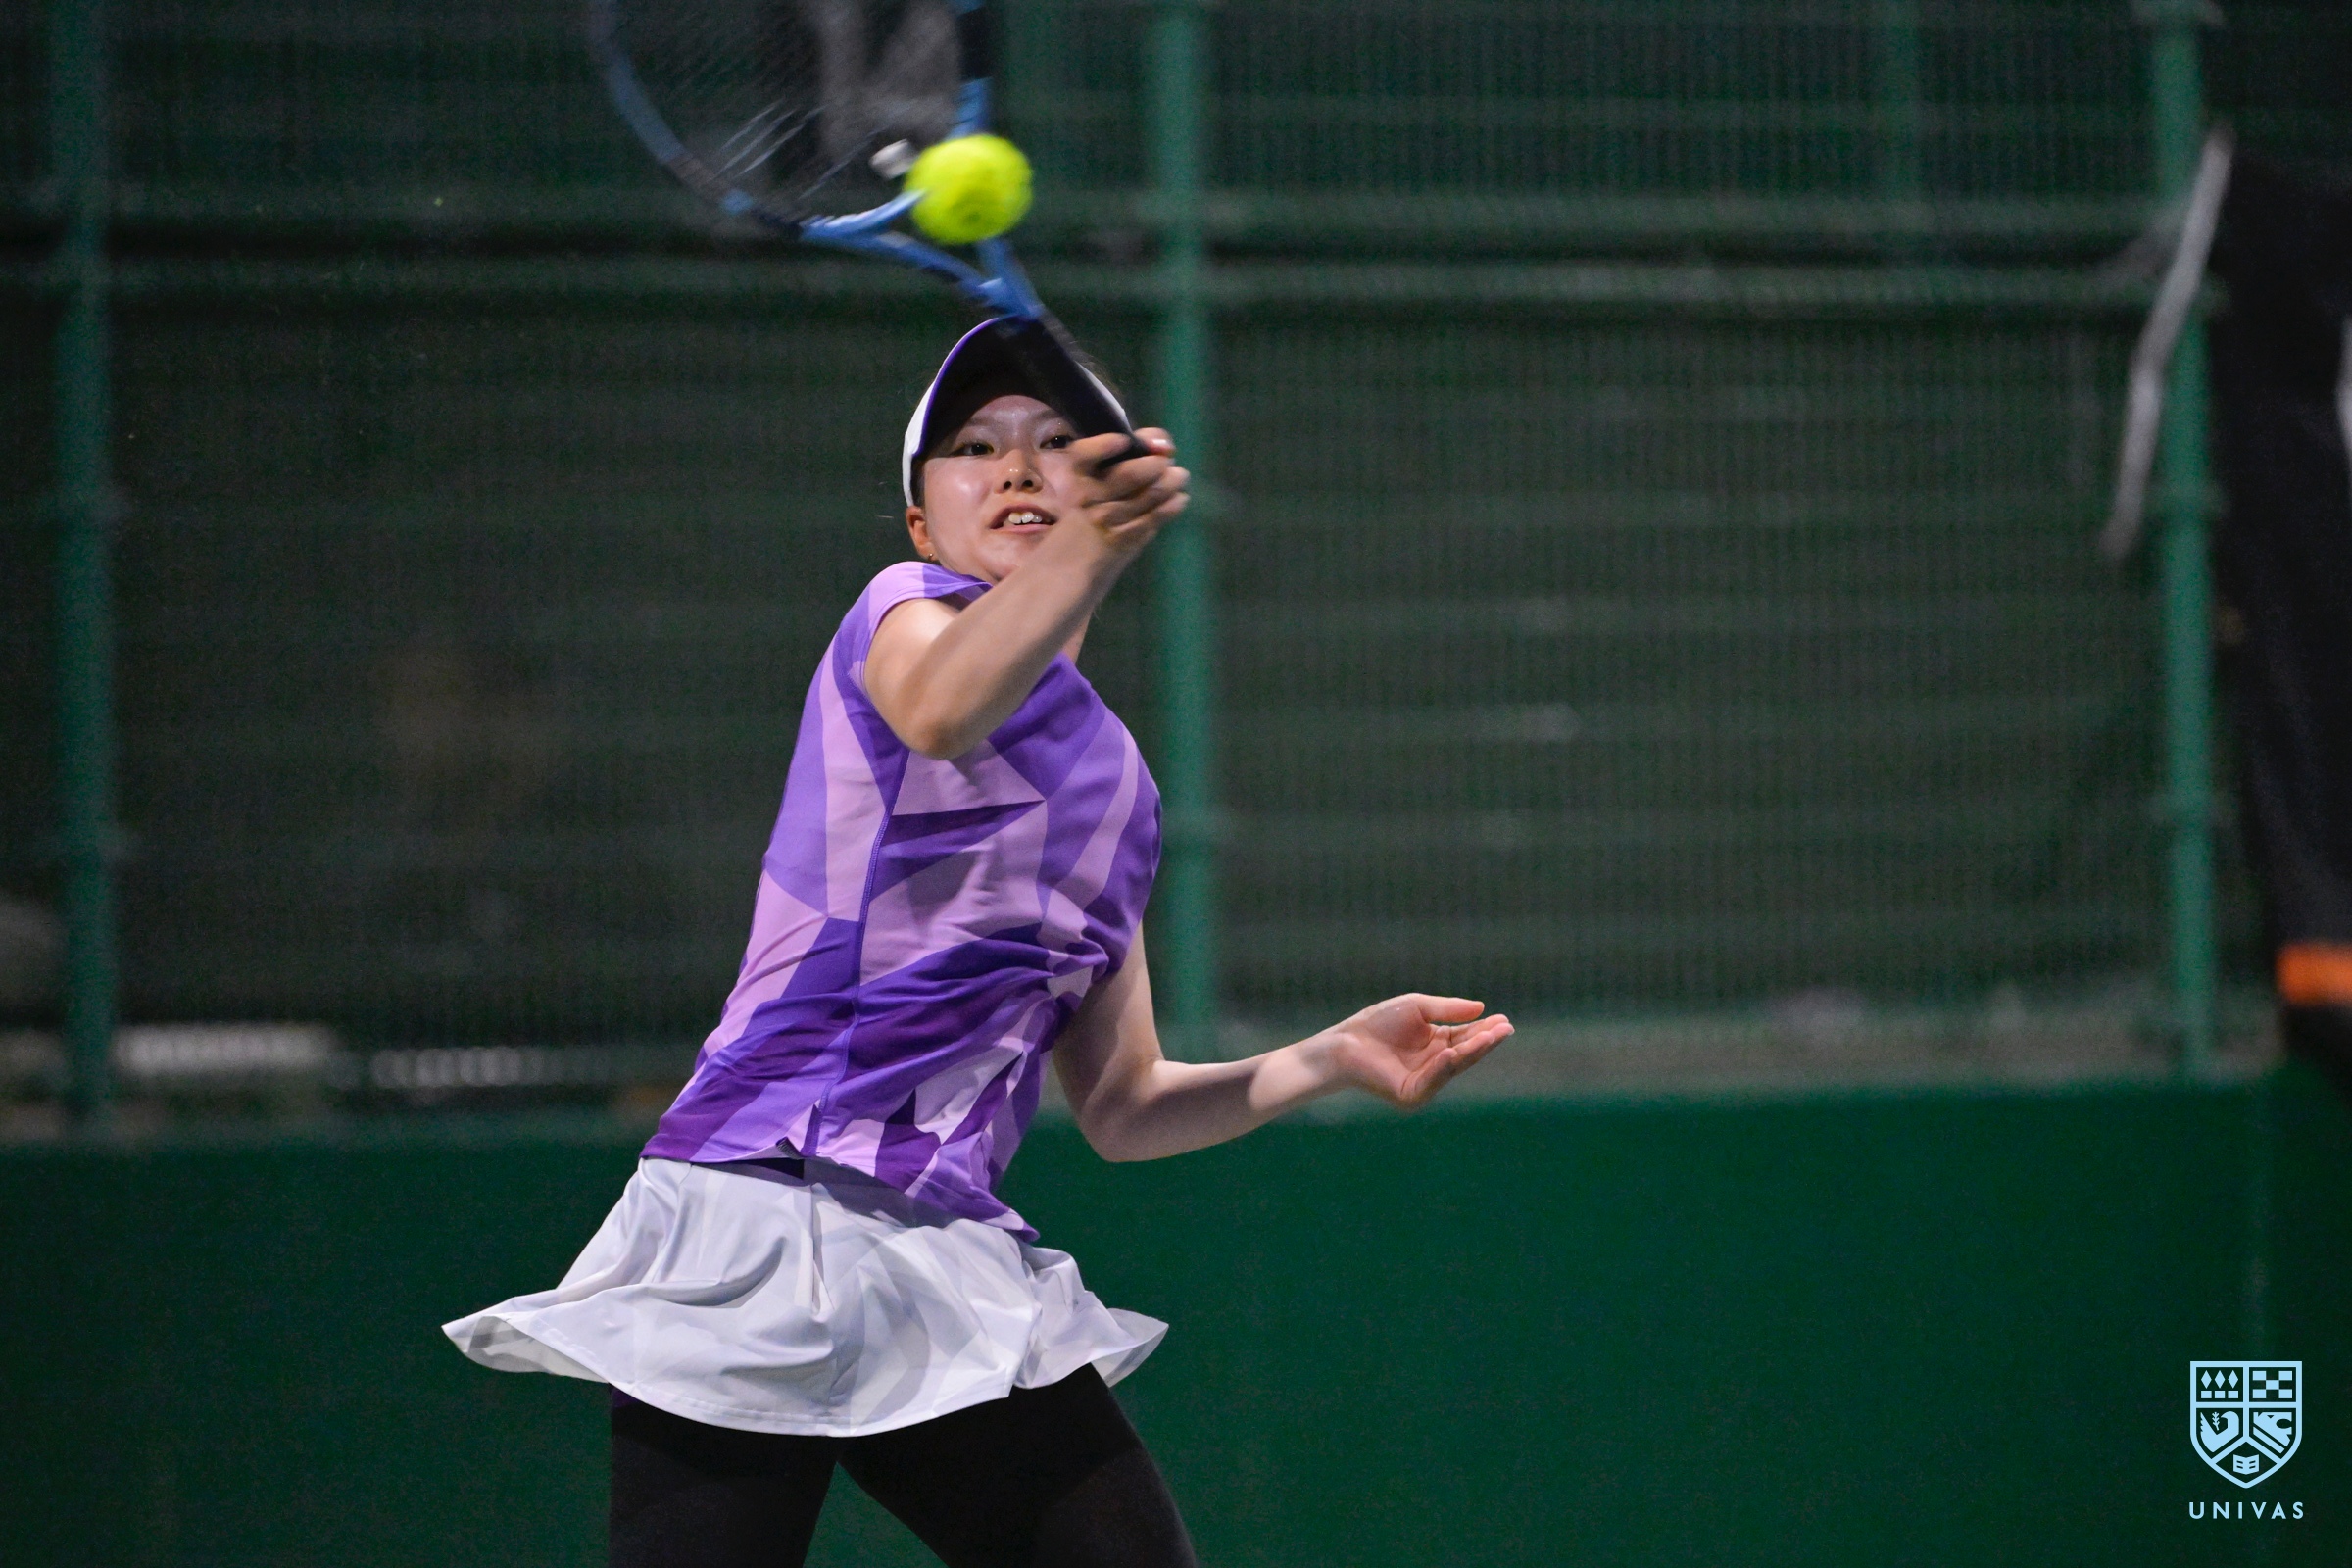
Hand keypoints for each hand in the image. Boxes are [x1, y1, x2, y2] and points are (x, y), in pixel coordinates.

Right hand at [1065, 429, 1187, 556]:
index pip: (1083, 454)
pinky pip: (1151, 520)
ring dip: (1169, 483)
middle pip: (1127, 475)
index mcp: (1074, 480)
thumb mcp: (1084, 494)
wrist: (1063, 572)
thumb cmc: (1078, 526)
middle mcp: (1088, 498)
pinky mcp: (1122, 542)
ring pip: (1146, 495)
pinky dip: (1170, 507)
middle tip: (1167, 461)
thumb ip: (1112, 471)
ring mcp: (1105, 520)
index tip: (1122, 441)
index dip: (1103, 446)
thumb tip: (1158, 449)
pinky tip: (1180, 500)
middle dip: (1154, 463)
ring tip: (1179, 477)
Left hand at [1316, 994, 1512, 1111]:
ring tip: (1490, 1036)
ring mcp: (1424, 1082)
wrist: (1346, 1042)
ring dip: (1473, 1051)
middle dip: (1486, 1041)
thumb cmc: (1378, 1023)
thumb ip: (1448, 1010)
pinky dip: (1443, 1067)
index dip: (1485, 1030)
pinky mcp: (1411, 1095)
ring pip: (1454, 1067)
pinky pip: (1433, 1080)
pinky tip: (1453, 1052)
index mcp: (1436, 1044)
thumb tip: (1481, 1008)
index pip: (1466, 1037)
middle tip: (1506, 1029)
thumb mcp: (1418, 1008)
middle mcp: (1434, 1065)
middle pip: (1466, 1053)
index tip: (1504, 1020)